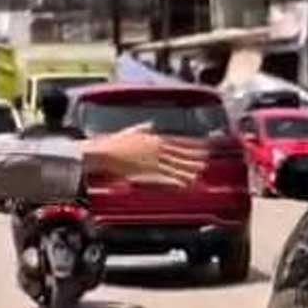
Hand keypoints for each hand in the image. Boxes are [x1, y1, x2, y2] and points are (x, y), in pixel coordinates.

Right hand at [79, 123, 206, 187]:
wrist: (102, 152)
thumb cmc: (112, 143)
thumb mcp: (130, 131)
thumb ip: (142, 128)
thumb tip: (149, 124)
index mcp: (154, 138)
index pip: (178, 141)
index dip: (192, 145)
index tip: (203, 146)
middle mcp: (156, 149)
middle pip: (179, 154)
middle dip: (193, 158)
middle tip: (206, 161)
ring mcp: (152, 161)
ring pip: (175, 166)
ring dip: (188, 170)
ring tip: (199, 173)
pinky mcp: (146, 173)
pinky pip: (165, 178)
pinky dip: (176, 180)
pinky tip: (185, 183)